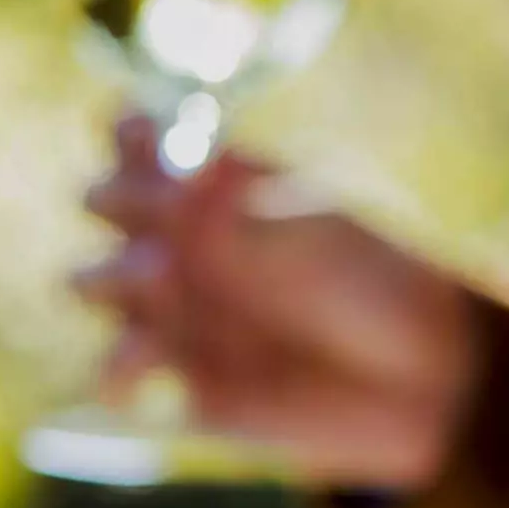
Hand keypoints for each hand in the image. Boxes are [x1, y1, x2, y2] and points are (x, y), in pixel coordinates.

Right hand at [79, 114, 480, 490]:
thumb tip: (198, 165)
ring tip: (162, 275)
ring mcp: (166, 310)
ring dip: (115, 274)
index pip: (143, 142)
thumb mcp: (311, 231)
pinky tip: (147, 365)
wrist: (414, 378)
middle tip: (166, 206)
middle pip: (103, 202)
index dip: (129, 132)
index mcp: (210, 187)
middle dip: (120, 198)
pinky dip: (120, 368)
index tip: (142, 126)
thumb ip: (244, 210)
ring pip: (94, 283)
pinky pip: (114, 374)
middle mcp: (176, 241)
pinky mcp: (170, 380)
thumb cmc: (368, 283)